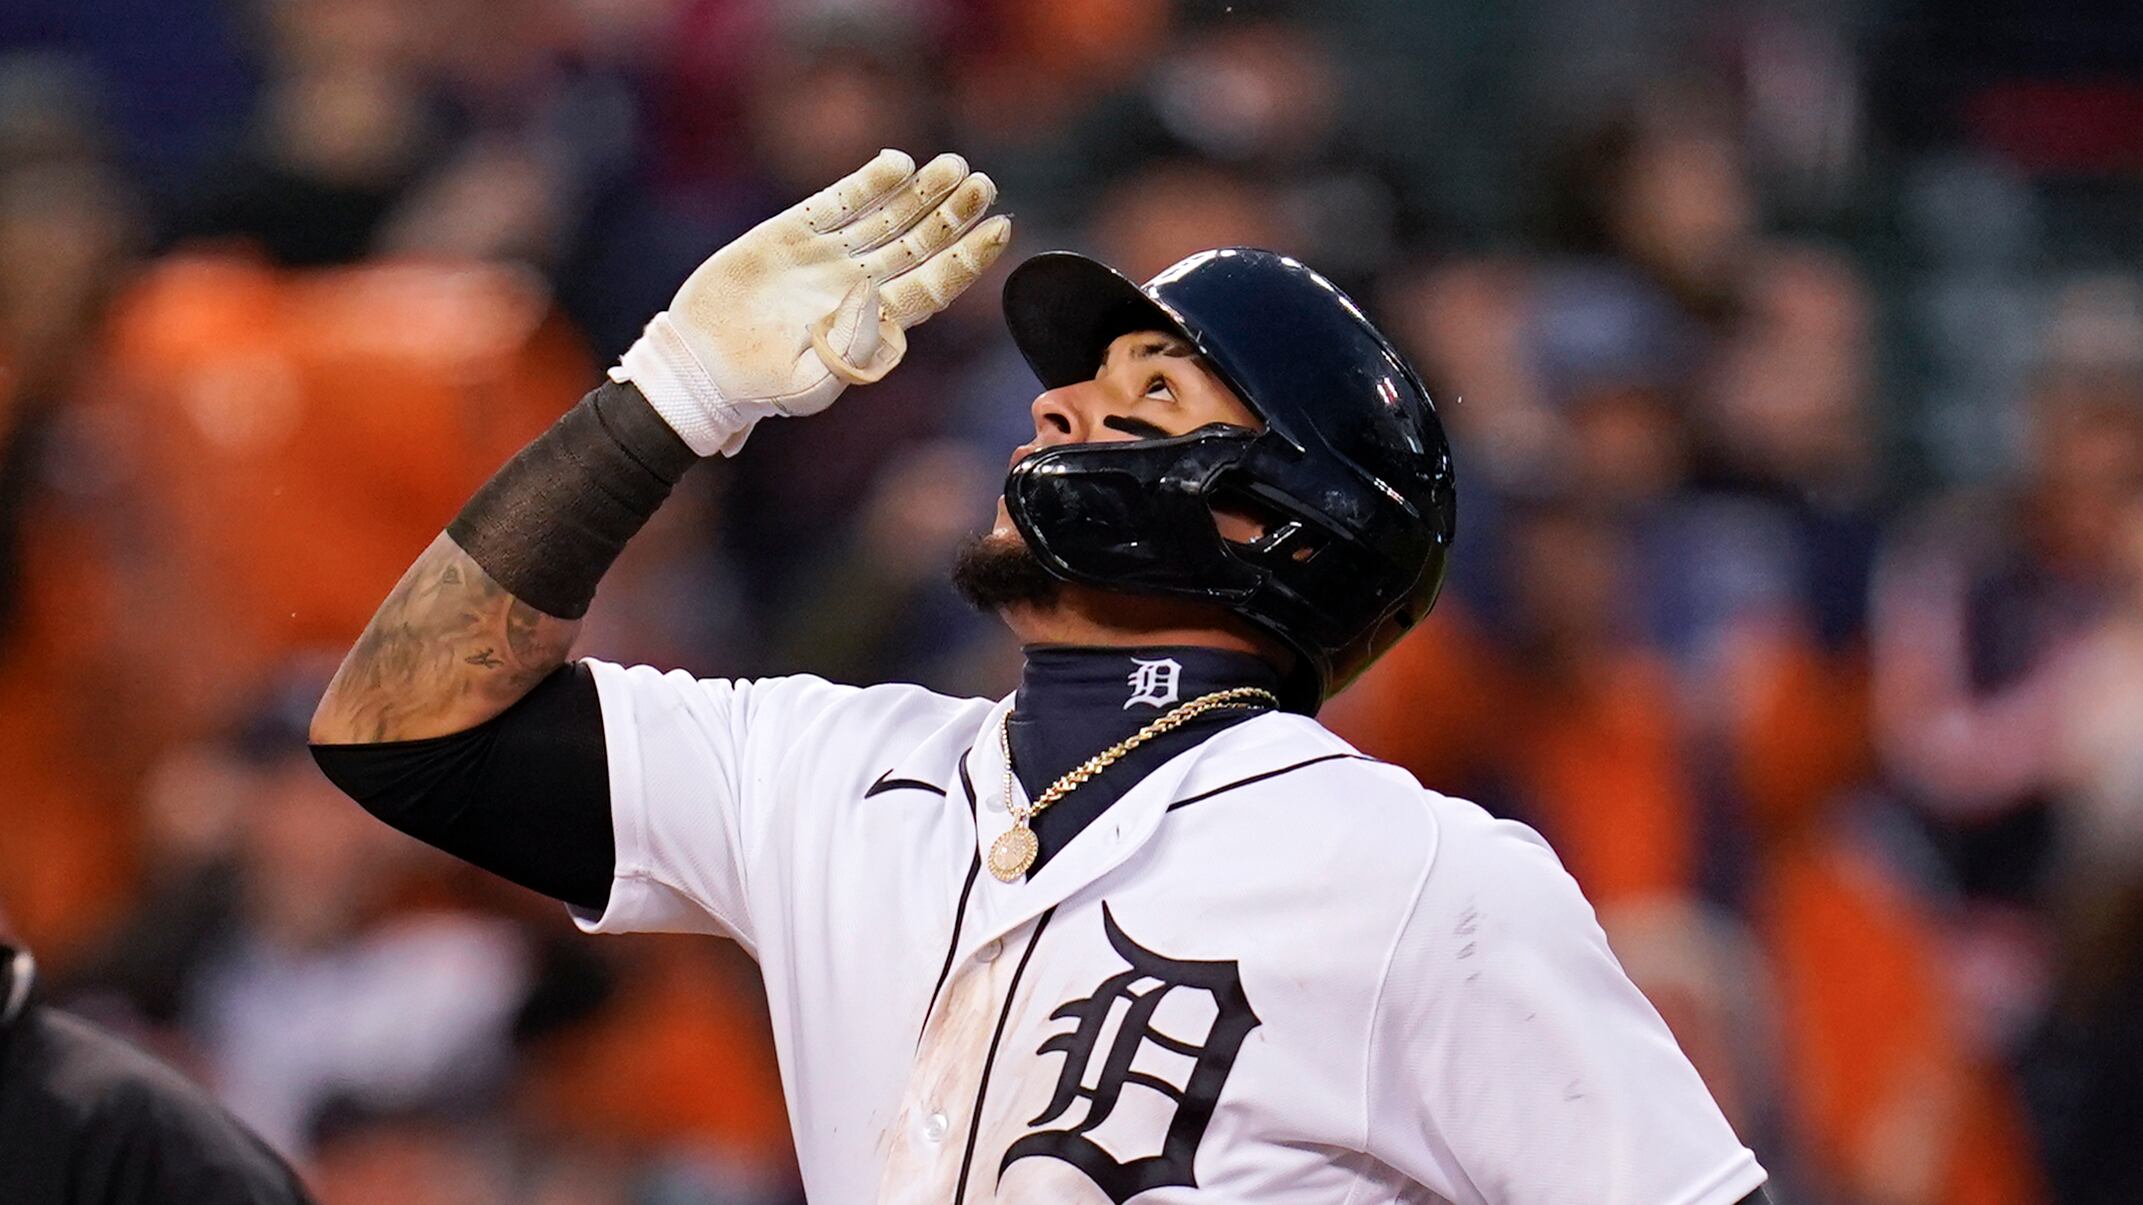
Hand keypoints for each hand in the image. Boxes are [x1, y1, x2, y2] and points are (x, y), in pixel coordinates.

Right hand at [614, 149, 1011, 455]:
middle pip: (920, 244)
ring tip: (954, 168)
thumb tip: (888, 317)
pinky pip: (838, 202)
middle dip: (953, 215)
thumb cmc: (760, 387)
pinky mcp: (792, 234)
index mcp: (874, 323)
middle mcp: (858, 284)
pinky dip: (868, 183)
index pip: (934, 285)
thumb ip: (853, 351)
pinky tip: (897, 165)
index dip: (968, 258)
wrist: (701, 366)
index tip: (999, 230)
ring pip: (886, 217)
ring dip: (921, 193)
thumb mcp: (813, 382)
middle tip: (983, 186)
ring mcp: (827, 257)